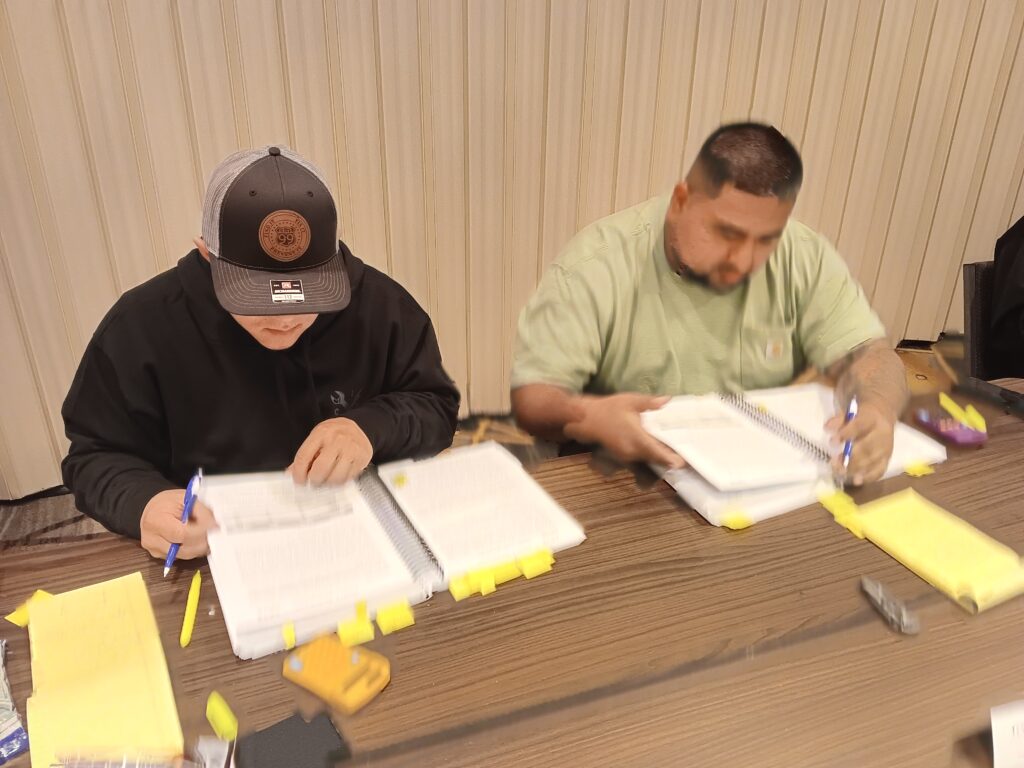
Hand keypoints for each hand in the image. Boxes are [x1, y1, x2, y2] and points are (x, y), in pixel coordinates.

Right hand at [140, 489, 216, 559]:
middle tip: (215, 534)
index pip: (182, 534)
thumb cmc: (168, 502)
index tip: (215, 528)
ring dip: (199, 547)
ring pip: (184, 555)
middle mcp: (151, 539)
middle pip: (184, 549)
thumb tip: (215, 525)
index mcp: (155, 521)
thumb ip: (201, 511)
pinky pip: (180, 556)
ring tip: (207, 536)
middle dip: (203, 542)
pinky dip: (191, 549)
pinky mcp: (158, 555)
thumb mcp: (185, 498)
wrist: (152, 509)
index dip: (201, 533)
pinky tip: (196, 540)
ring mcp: (154, 550)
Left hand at [289, 417, 372, 484]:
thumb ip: (305, 456)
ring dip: (327, 484)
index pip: (304, 457)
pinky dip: (339, 483)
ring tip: (324, 481)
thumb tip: (291, 473)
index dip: (298, 473)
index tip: (298, 481)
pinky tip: (336, 478)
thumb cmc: (336, 433)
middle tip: (312, 483)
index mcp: (322, 433)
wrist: (360, 427)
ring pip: (335, 476)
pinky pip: (347, 478)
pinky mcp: (361, 458)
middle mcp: (337, 440)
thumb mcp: (317, 438)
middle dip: (313, 481)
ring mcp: (351, 449)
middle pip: (320, 468)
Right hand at [565, 393, 684, 468]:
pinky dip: (651, 454)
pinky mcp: (624, 456)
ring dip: (660, 457)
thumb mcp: (630, 401)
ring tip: (673, 451)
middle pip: (656, 459)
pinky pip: (642, 458)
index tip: (683, 462)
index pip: (657, 453)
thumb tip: (668, 401)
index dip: (671, 459)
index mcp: (636, 438)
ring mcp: (627, 456)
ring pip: (649, 460)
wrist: (587, 419)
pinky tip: (657, 446)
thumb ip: (650, 403)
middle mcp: (633, 451)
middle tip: (683, 454)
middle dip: (669, 458)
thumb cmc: (608, 409)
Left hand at [826, 402, 895, 484]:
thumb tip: (827, 428)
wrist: (883, 415)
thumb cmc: (861, 415)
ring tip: (841, 472)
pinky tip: (856, 481)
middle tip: (834, 463)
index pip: (859, 426)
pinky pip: (880, 470)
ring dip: (855, 469)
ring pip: (873, 460)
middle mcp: (882, 434)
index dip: (846, 434)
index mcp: (872, 418)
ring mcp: (887, 447)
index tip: (832, 442)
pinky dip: (868, 477)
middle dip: (850, 458)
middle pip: (868, 447)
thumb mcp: (850, 412)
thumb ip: (838, 420)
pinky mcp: (888, 458)